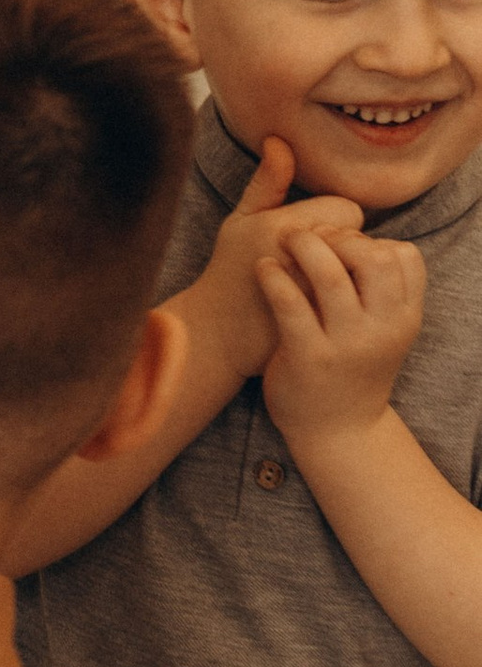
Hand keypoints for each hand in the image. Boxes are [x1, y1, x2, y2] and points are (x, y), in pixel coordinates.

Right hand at [197, 138, 364, 380]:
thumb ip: (267, 182)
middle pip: (359, 238)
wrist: (218, 334)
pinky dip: (352, 299)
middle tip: (315, 260)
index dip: (333, 220)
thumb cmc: (229, 270)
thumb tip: (279, 140)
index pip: (348, 210)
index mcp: (284, 228)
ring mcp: (317, 296)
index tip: (311, 235)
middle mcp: (303, 260)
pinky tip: (326, 304)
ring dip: (352, 273)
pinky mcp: (326, 323)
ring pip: (364, 270)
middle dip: (345, 247)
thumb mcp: (240, 221)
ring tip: (322, 282)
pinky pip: (363, 300)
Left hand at [258, 226, 425, 454]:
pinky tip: (262, 268)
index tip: (342, 241)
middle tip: (309, 234)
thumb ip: (380, 292)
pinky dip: (274, 277)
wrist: (337, 432)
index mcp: (404, 319)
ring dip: (304, 245)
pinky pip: (291, 305)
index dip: (372, 238)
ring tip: (283, 241)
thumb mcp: (384, 332)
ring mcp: (347, 345)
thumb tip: (353, 234)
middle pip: (373, 258)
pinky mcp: (309, 358)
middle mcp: (382, 330)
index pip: (405, 257)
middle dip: (339, 235)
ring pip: (331, 275)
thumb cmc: (354, 368)